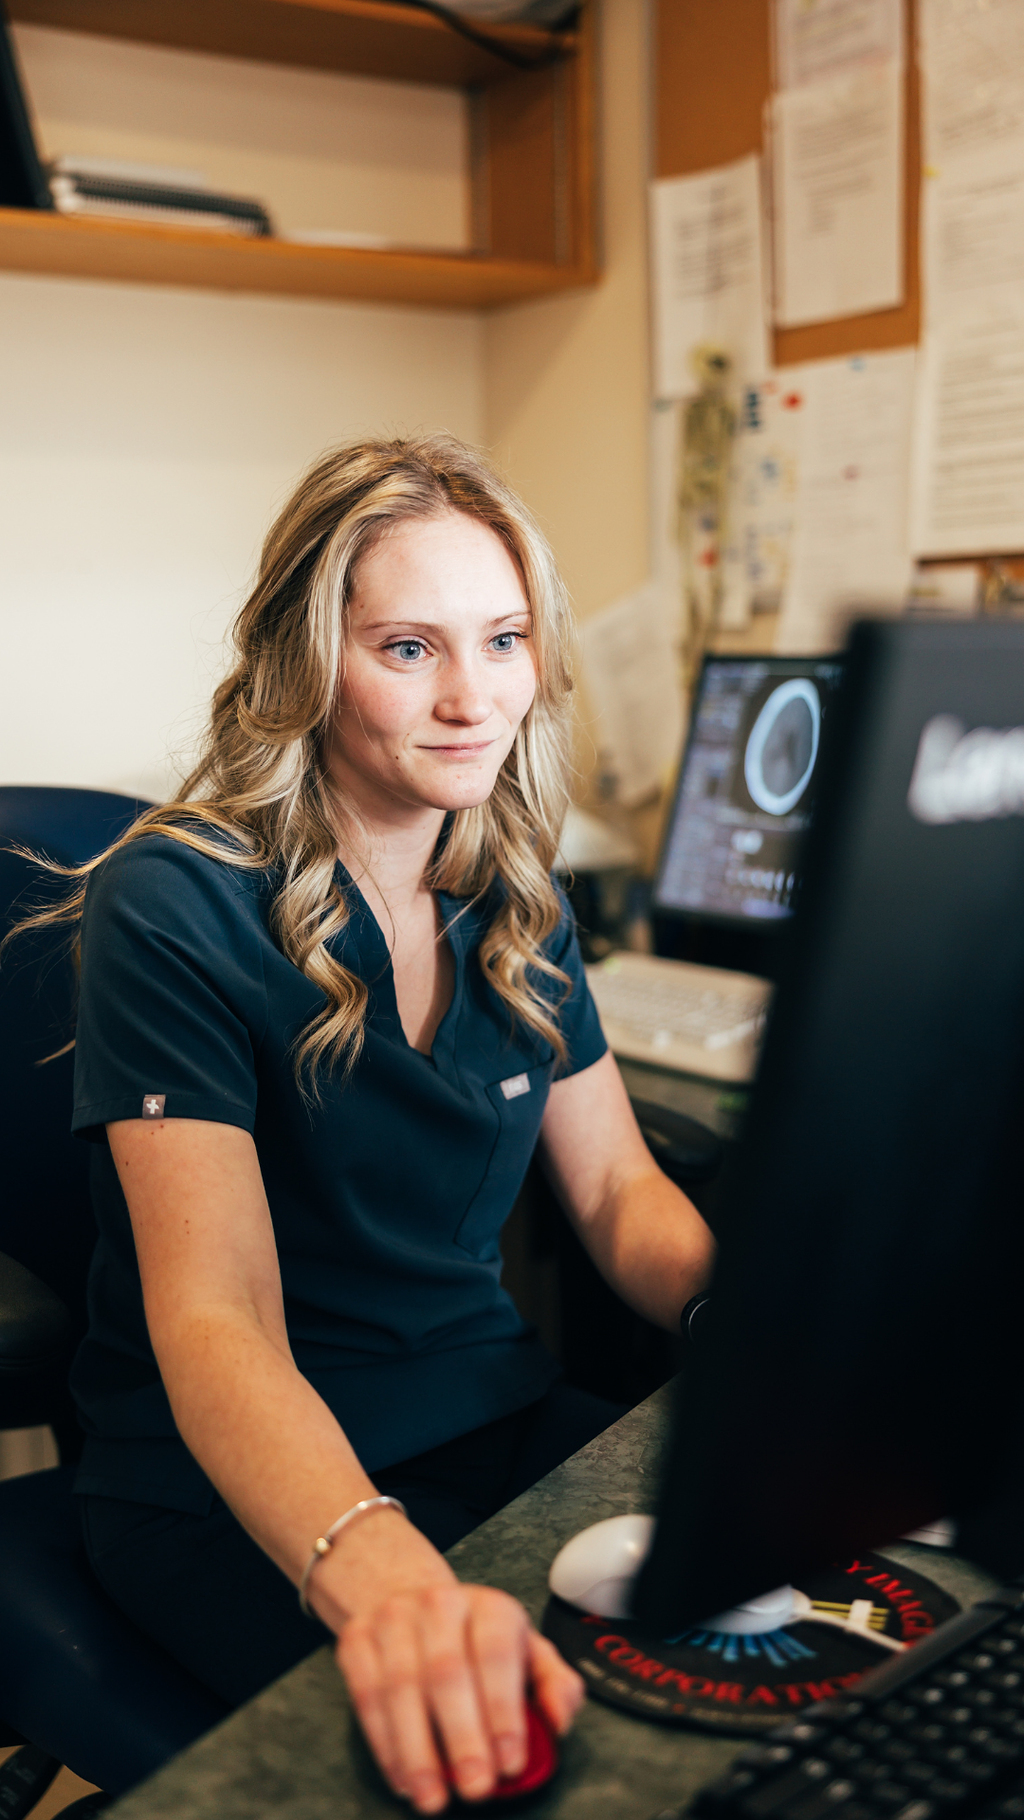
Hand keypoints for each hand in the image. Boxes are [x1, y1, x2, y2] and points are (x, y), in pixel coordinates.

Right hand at [310, 1510, 583, 1812]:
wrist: (412, 1600)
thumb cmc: (478, 1641)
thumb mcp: (527, 1652)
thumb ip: (555, 1685)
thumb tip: (558, 1719)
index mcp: (489, 1606)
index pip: (496, 1653)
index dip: (503, 1710)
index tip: (510, 1762)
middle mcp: (439, 1603)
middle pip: (447, 1671)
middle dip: (463, 1737)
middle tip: (476, 1787)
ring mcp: (393, 1619)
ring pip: (401, 1687)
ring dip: (417, 1750)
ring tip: (433, 1796)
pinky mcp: (356, 1640)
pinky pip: (366, 1696)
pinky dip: (383, 1743)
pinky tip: (402, 1777)